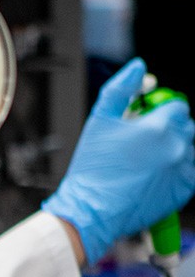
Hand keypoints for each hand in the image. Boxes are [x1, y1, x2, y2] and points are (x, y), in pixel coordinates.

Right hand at [43, 59, 194, 263]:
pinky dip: (178, 170)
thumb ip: (120, 89)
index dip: (159, 110)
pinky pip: (191, 170)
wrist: (92, 209)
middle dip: (168, 129)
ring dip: (174, 149)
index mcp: (158, 126)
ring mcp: (182, 169)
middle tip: (142, 143)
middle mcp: (176, 146)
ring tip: (147, 162)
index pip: (176, 105)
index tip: (144, 120)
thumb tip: (139, 67)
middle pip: (185, 126)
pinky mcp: (184, 189)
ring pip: (189, 148)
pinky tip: (154, 175)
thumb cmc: (91, 168)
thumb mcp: (98, 120)